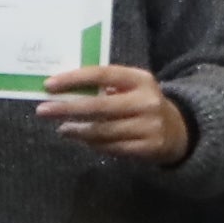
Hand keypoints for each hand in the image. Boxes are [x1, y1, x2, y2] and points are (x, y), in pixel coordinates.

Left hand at [39, 64, 190, 163]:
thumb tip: (63, 89)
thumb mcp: (131, 87)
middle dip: (66, 109)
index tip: (49, 85)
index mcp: (140, 79)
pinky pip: (111, 147)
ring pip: (102, 131)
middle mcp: (146, 102)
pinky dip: (93, 144)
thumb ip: (105, 86)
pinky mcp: (148, 148)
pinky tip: (83, 140)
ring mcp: (149, 126)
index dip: (74, 79)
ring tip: (63, 129)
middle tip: (43, 111)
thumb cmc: (142, 103)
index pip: (102, 74)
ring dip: (77, 131)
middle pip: (99, 106)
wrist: (180, 130)